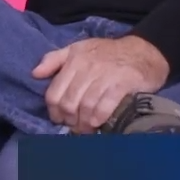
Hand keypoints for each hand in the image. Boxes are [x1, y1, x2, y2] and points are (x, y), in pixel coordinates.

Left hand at [33, 36, 169, 131]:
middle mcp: (87, 68)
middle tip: (75, 127)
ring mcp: (105, 75)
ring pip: (85, 106)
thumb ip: (54, 59)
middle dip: (69, 120)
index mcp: (73, 60)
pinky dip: (98, 117)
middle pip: (68, 103)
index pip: (54, 93)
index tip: (60, 120)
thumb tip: (34, 74)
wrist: (144, 50)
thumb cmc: (107, 53)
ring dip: (84, 123)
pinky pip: (105, 106)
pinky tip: (97, 123)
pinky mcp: (122, 84)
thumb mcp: (78, 49)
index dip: (54, 111)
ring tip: (86, 129)